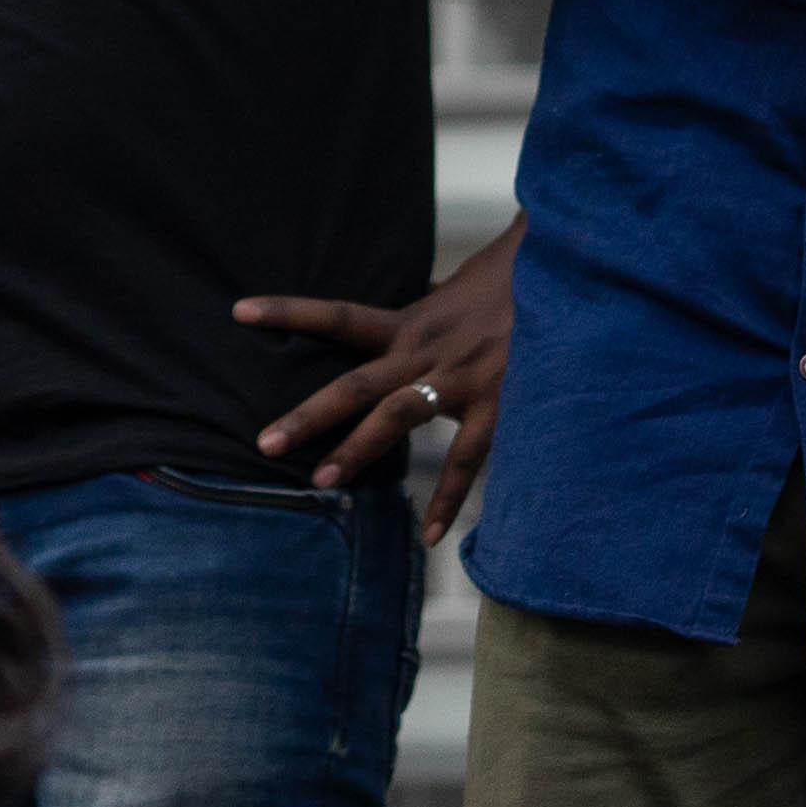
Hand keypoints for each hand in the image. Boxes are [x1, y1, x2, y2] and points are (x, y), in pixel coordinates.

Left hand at [240, 223, 520, 540]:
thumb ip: (434, 304)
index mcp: (413, 321)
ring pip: (397, 416)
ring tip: (323, 482)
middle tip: (263, 443)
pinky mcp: (498, 402)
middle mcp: (426, 350)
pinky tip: (431, 535)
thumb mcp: (460, 286)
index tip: (239, 311)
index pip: (338, 315)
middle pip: (354, 383)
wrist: (566, 272)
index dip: (289, 312)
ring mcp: (460, 378)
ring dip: (359, 449)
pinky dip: (449, 498)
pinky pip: (467, 458)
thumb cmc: (514, 277)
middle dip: (308, 415)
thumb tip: (422, 297)